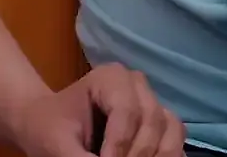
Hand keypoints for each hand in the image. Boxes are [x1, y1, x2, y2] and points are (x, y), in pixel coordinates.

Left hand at [9, 63, 185, 156]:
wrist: (50, 129)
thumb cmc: (49, 129)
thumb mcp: (56, 144)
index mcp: (110, 78)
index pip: (126, 111)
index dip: (120, 144)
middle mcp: (137, 86)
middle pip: (152, 122)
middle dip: (137, 153)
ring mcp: (153, 104)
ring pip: (172, 131)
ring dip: (157, 156)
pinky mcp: (162, 126)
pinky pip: (177, 143)